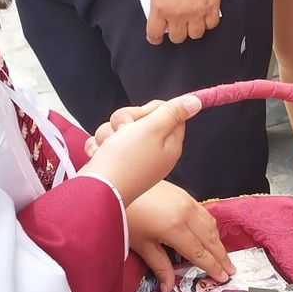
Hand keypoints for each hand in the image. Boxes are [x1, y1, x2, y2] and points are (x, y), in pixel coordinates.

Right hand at [82, 94, 202, 204]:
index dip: (152, 110)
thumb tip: (196, 102)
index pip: (169, 113)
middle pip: (142, 118)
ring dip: (109, 133)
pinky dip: (100, 146)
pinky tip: (100, 155)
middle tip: (123, 131)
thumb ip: (173, 112)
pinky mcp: (114, 162)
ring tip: (108, 147)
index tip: (142, 117)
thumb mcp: (153, 129)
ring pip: (119, 128)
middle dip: (125, 119)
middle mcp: (153, 151)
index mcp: (169, 144)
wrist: (96, 189)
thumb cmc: (126, 159)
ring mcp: (133, 158)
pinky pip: (106, 142)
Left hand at [125, 181, 235, 291]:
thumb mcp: (141, 244)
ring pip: (210, 225)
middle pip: (210, 239)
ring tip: (223, 256)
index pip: (199, 253)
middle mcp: (186, 214)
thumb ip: (159, 266)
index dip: (212, 267)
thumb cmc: (126, 215)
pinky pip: (204, 213)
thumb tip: (168, 288)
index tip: (223, 278)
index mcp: (175, 229)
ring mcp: (187, 201)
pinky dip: (210, 227)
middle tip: (231, 270)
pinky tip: (210, 234)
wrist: (116, 184)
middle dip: (221, 256)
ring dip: (218, 241)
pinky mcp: (184, 194)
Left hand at [145, 0, 220, 43]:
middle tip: (176, 26)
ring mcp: (197, 11)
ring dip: (192, 29)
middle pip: (177, 38)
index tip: (156, 37)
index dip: (154, 38)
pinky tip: (204, 16)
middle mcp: (178, 14)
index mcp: (160, 8)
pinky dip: (208, 22)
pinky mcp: (212, 5)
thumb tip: (160, 10)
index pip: (154, 34)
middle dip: (175, 33)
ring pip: (196, 34)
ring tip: (192, 21)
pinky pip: (212, 24)